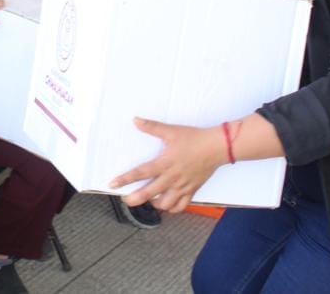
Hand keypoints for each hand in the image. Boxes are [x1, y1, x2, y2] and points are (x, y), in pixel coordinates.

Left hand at [110, 118, 224, 213]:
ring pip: (165, 204)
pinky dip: (172, 208)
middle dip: (135, 199)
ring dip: (155, 204)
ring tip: (148, 200)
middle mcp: (172, 178)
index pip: (140, 173)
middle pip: (149, 193)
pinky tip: (167, 204)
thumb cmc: (194, 138)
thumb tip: (136, 121)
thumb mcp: (171, 131)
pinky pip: (181, 206)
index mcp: (165, 163)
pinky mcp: (192, 190)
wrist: (217, 147)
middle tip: (126, 199)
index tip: (113, 184)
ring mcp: (182, 186)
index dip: (125, 179)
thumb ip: (152, 127)